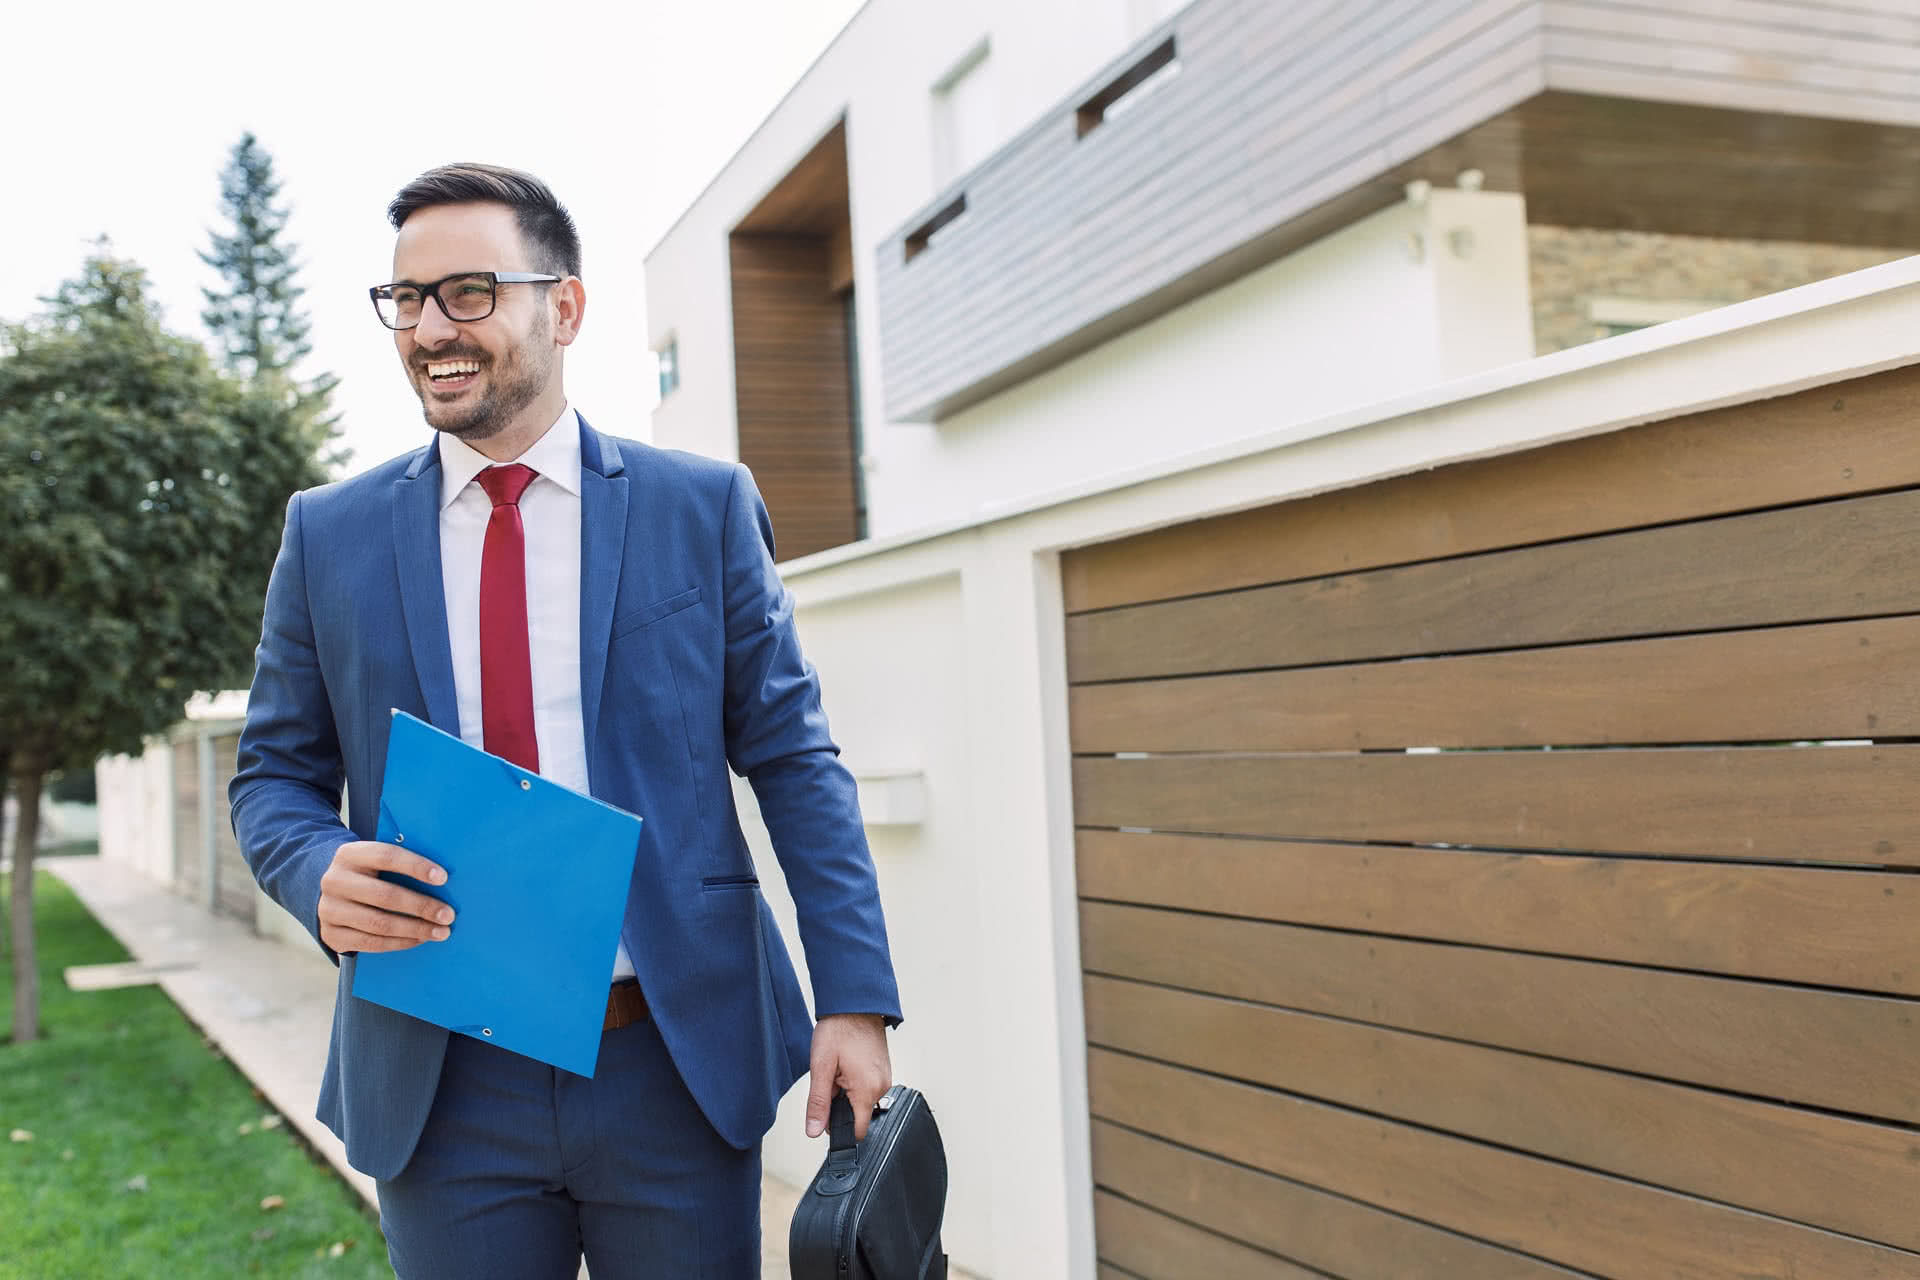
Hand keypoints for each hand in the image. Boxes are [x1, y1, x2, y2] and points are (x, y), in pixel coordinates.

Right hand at [318, 840, 452, 954]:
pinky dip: (400, 942)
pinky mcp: (331, 935)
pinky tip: (420, 939)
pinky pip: (372, 943)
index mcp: (350, 854)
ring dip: (415, 929)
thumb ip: (400, 866)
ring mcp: (329, 910)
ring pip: (380, 923)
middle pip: (385, 895)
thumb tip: (441, 879)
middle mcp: (335, 881)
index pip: (386, 856)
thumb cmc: (367, 874)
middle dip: (422, 906)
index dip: (416, 866)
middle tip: (448, 915)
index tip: (443, 878)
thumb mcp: (375, 861)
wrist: (331, 894)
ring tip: (441, 932)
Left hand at [805, 1013, 891, 1140]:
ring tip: (838, 1068)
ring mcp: (884, 1078)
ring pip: (860, 1100)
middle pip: (857, 1114)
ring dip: (845, 1092)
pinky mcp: (883, 1070)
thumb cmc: (839, 1029)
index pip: (858, 1131)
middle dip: (839, 1104)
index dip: (838, 1128)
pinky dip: (853, 1082)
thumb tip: (814, 1130)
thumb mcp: (821, 1067)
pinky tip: (846, 1064)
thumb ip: (818, 1103)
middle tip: (829, 1079)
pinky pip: (866, 1087)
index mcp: (867, 1090)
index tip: (826, 1113)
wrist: (855, 1004)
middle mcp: (881, 1086)